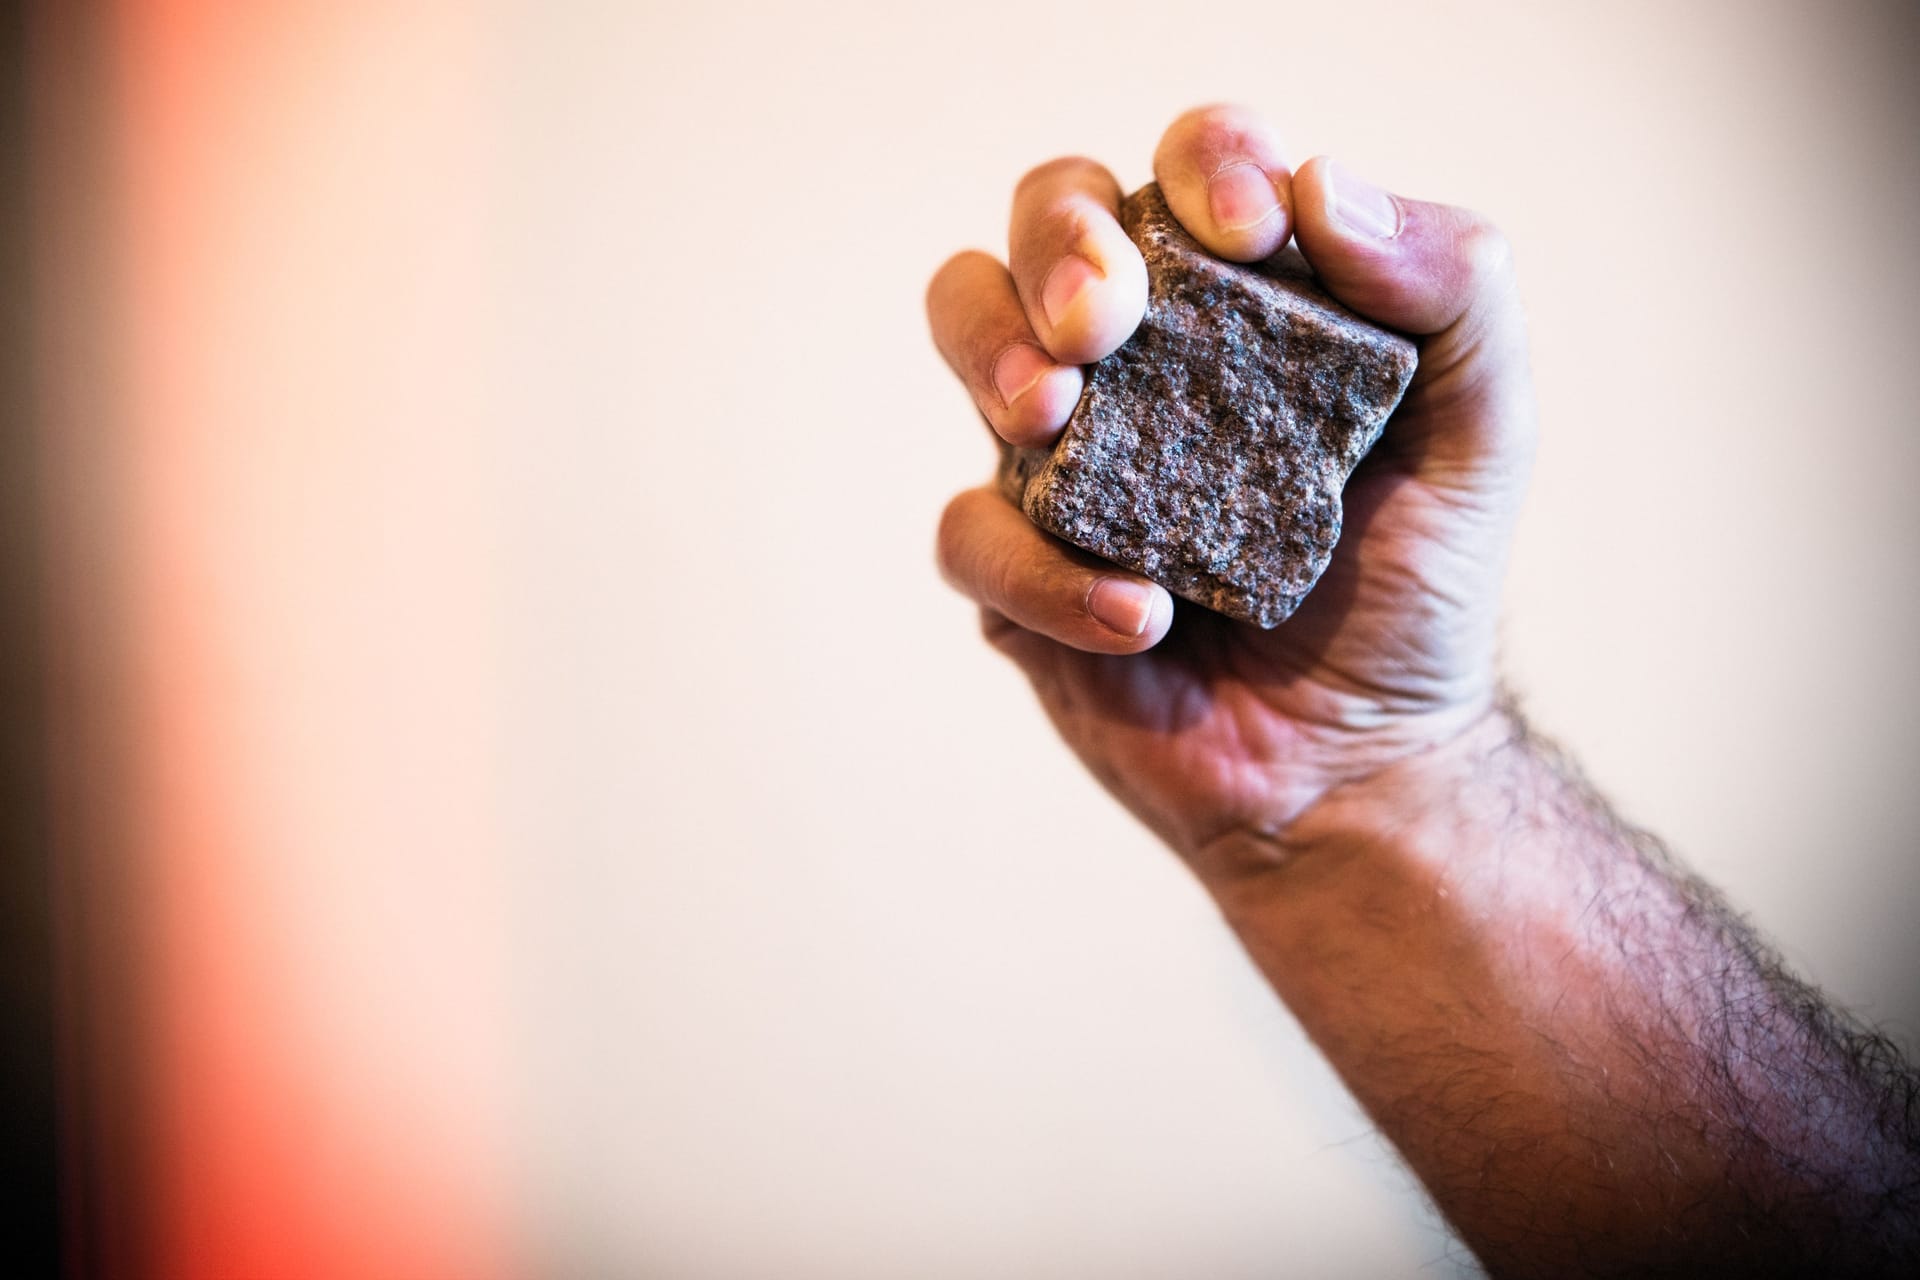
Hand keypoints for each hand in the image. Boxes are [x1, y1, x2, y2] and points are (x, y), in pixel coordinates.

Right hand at [928, 105, 1536, 880]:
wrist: (1362, 765)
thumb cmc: (1415, 588)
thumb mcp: (1483, 431)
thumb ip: (1456, 288)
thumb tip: (1326, 186)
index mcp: (1241, 300)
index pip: (1189, 173)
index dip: (1204, 165)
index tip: (1253, 233)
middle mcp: (1139, 357)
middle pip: (1045, 219)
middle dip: (1057, 245)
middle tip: (1105, 322)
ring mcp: (1064, 456)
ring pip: (965, 327)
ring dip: (995, 353)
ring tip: (1055, 419)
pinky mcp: (1016, 569)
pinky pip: (973, 536)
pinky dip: (1047, 574)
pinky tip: (1142, 616)